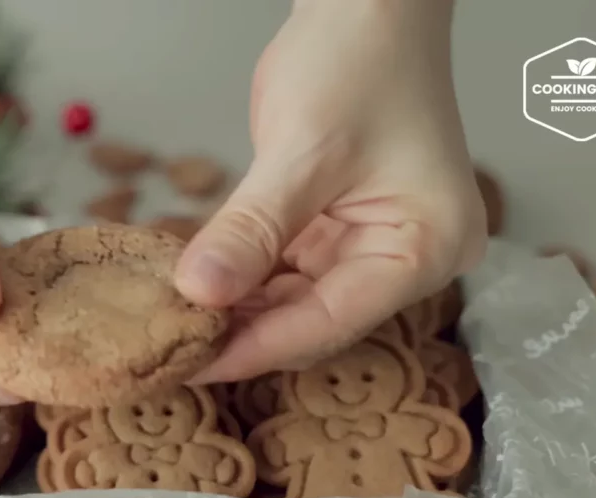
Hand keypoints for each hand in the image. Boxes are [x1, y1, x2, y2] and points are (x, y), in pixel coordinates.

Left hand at [177, 0, 486, 382]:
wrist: (368, 4)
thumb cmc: (360, 59)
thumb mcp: (302, 150)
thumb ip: (250, 229)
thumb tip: (196, 293)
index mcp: (427, 247)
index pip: (331, 320)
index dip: (256, 347)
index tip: (190, 364)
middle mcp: (409, 257)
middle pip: (314, 319)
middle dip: (241, 332)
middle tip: (167, 350)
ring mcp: (374, 244)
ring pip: (294, 300)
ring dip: (235, 309)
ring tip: (170, 326)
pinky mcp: (341, 229)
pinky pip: (286, 270)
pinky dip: (242, 278)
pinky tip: (193, 288)